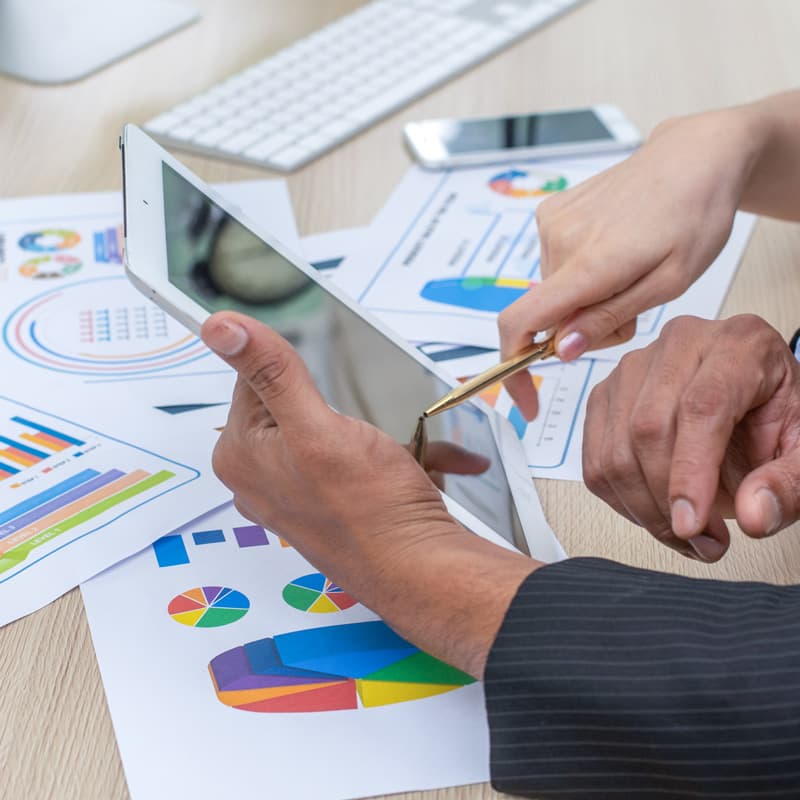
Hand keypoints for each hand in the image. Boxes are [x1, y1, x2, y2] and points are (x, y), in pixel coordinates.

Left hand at [201, 311, 538, 677]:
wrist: (420, 570)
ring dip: (376, 432)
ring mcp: (297, 493)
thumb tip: (220, 327)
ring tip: (398, 454)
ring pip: (335, 430)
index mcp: (240, 454)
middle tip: (367, 436)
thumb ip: (271, 372)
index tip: (328, 396)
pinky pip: (356, 462)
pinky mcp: (330, 505)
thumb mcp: (316, 427)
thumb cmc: (369, 510)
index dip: (299, 376)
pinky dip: (392, 457)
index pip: (255, 380)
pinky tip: (421, 466)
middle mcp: (260, 476)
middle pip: (299, 404)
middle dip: (347, 407)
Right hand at [499, 108, 760, 418]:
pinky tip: (613, 250)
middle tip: (630, 311)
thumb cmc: (694, 215)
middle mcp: (558, 241)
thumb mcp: (668, 283)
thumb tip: (558, 350)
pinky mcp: (551, 211)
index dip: (512, 371)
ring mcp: (551, 222)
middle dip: (579, 329)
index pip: (519, 324)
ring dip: (583, 299)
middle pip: (545, 315)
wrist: (694, 156)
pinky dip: (579, 273)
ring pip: (552, 292)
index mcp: (590, 264)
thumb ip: (607, 318)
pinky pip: (555, 264)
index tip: (525, 400)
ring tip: (628, 272)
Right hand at [582, 315, 799, 561]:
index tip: (693, 525)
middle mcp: (680, 345)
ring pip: (615, 450)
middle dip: (667, 500)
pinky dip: (623, 501)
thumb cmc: (775, 421)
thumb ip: (791, 483)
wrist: (751, 407)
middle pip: (648, 427)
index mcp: (739, 344)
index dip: (691, 472)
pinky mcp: (605, 396)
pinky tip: (658, 512)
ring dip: (645, 509)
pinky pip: (595, 461)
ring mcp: (633, 368)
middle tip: (703, 542)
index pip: (701, 406)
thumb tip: (754, 515)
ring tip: (687, 534)